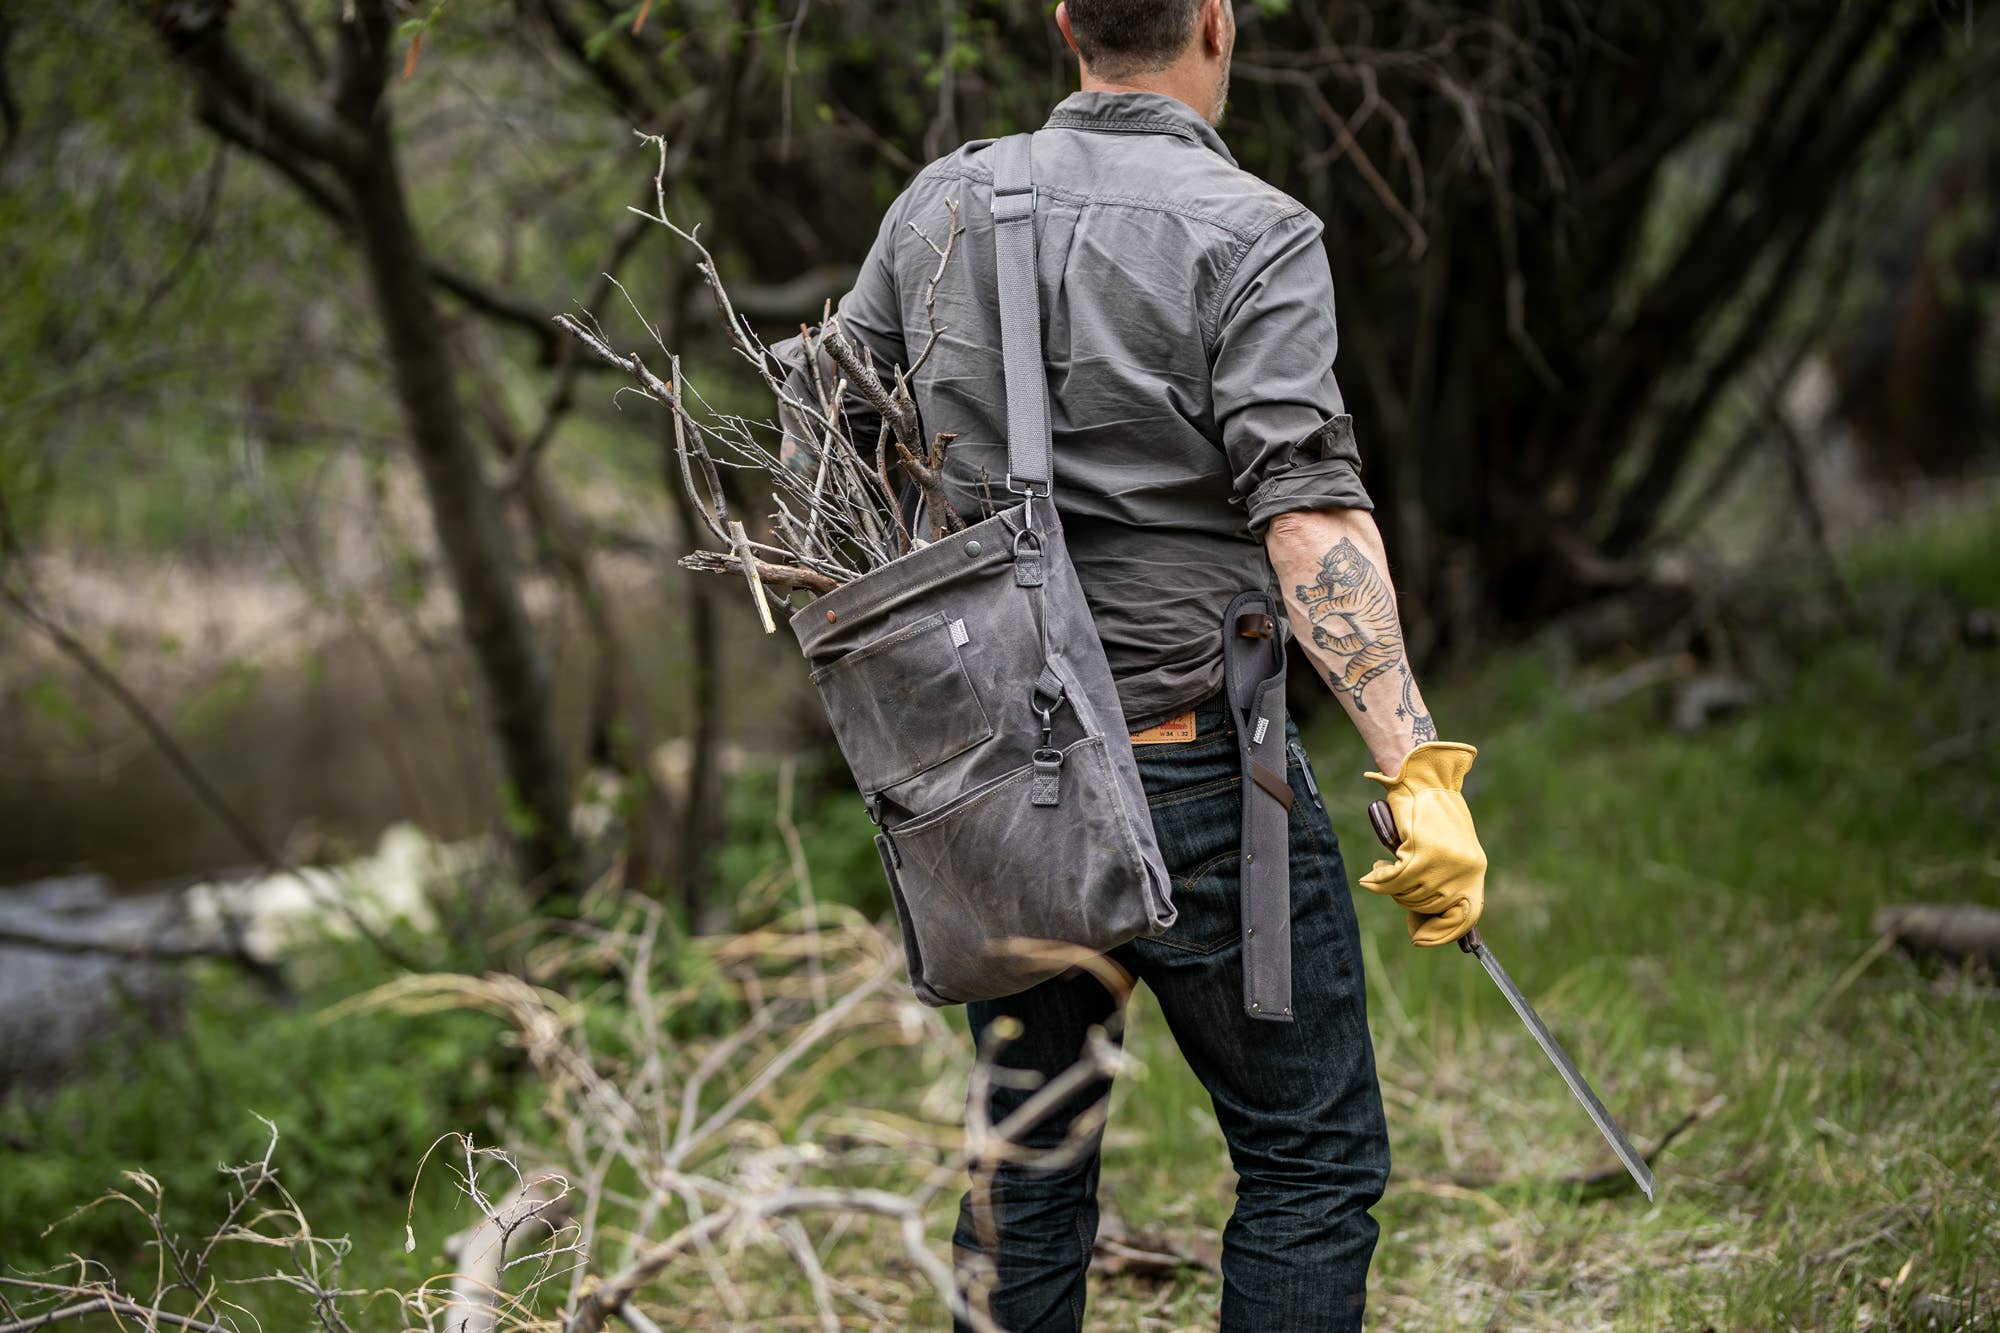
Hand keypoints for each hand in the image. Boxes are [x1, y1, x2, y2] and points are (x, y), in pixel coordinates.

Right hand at [1359, 742, 1486, 946]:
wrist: (1421, 778)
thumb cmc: (1430, 813)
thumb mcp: (1446, 849)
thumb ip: (1443, 880)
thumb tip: (1425, 921)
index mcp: (1475, 870)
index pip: (1466, 917)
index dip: (1443, 934)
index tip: (1421, 940)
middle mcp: (1465, 869)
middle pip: (1429, 906)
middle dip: (1406, 899)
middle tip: (1393, 883)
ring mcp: (1445, 862)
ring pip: (1409, 894)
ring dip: (1391, 886)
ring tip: (1385, 870)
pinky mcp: (1422, 853)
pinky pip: (1394, 881)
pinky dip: (1380, 879)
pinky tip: (1377, 869)